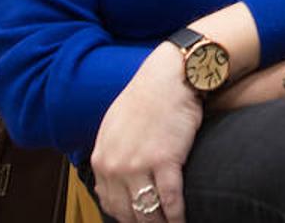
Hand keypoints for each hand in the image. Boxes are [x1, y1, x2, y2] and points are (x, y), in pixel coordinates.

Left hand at [91, 46, 201, 222]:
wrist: (169, 77)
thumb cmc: (147, 98)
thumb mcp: (115, 126)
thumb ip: (110, 155)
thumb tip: (108, 182)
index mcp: (102, 158)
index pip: (109, 202)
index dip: (126, 216)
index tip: (139, 218)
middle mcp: (116, 165)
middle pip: (127, 212)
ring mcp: (139, 164)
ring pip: (147, 211)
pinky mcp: (166, 161)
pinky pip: (169, 200)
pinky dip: (176, 216)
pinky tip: (182, 220)